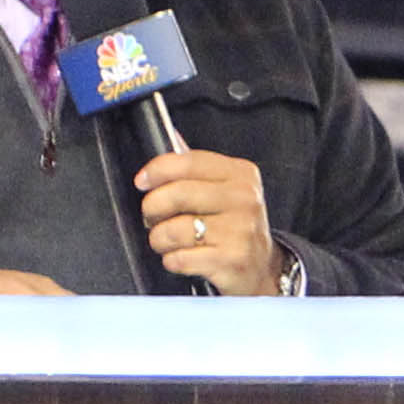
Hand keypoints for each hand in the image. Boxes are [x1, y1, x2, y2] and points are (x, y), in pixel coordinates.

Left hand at [132, 147, 283, 292]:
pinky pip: (181, 258)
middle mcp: (245, 199)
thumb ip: (197, 167)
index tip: (142, 181)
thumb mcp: (226, 190)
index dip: (158, 170)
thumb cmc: (235, 225)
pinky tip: (181, 258)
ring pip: (174, 230)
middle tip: (152, 217)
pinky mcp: (232, 260)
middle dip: (153, 208)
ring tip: (167, 241)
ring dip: (160, 239)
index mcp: (241, 174)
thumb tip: (170, 137)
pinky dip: (172, 260)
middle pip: (178, 194)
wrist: (262, 266)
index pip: (189, 162)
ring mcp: (240, 230)